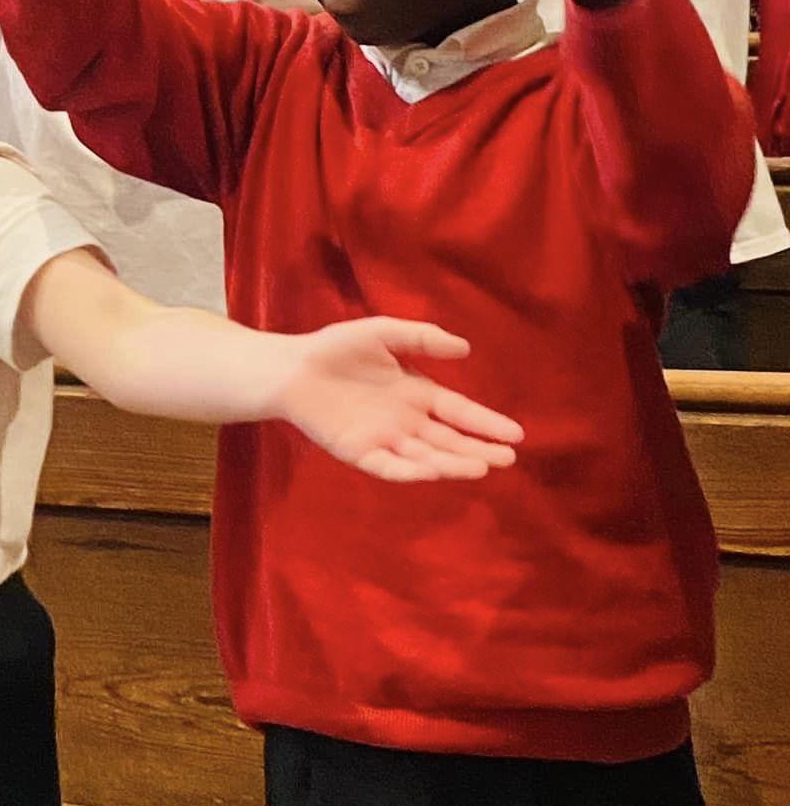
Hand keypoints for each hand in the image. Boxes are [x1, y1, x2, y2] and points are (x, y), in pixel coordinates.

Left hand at [272, 319, 521, 482]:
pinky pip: (388, 466)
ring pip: (425, 458)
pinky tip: (433, 472)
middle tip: (507, 458)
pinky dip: (410, 471)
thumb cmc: (334, 348)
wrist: (290, 367)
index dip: (487, 423)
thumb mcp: (384, 333)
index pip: (459, 412)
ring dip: (452, 463)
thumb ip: (423, 339)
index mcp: (416, 394)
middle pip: (449, 441)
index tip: (516, 434)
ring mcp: (383, 439)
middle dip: (478, 450)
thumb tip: (465, 348)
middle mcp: (405, 422)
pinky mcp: (359, 452)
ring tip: (481, 466)